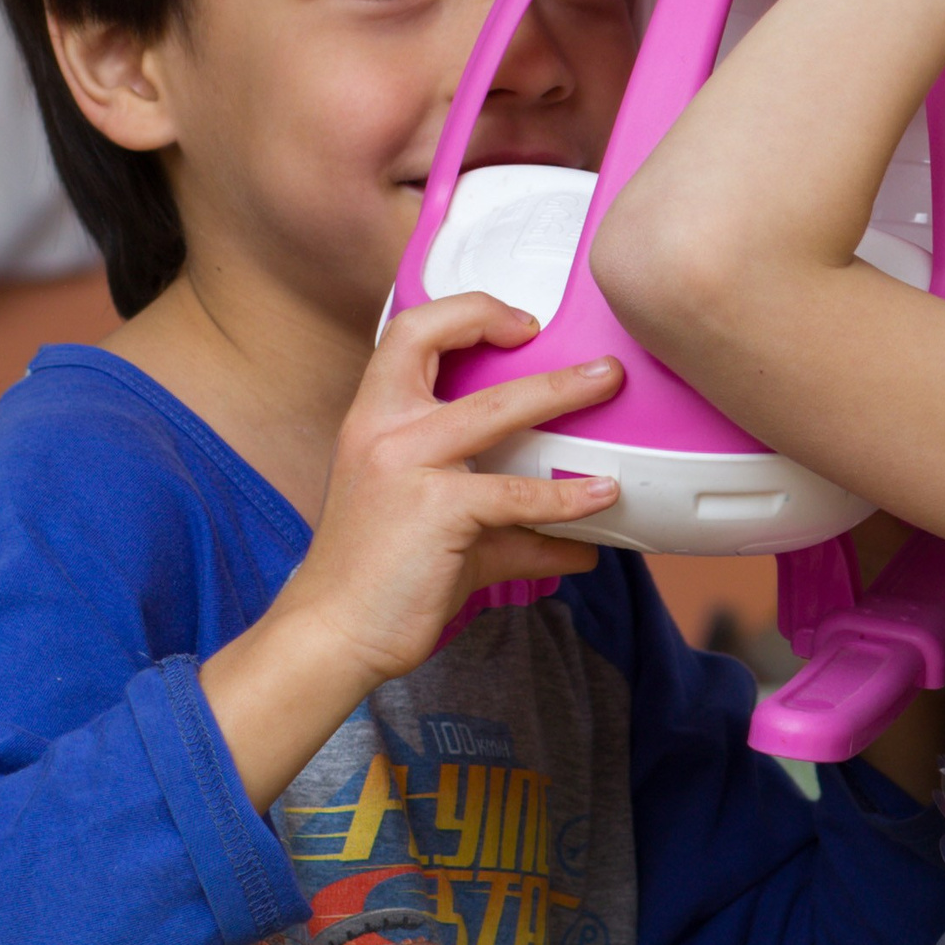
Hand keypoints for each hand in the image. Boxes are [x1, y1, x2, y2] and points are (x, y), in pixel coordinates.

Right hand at [201, 298, 622, 806]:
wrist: (334, 632)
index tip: (521, 324)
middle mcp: (382, 427)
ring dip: (563, 395)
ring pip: (498, 410)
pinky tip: (601, 503)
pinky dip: (566, 499)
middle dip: (517, 329)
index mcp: (373, 416)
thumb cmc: (381, 574)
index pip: (411, 330)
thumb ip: (501, 513)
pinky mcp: (436, 508)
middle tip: (588, 352)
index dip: (467, 312)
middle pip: (448, 346)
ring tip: (611, 388)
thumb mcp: (434, 522)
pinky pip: (517, 494)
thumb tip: (577, 537)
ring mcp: (407, 464)